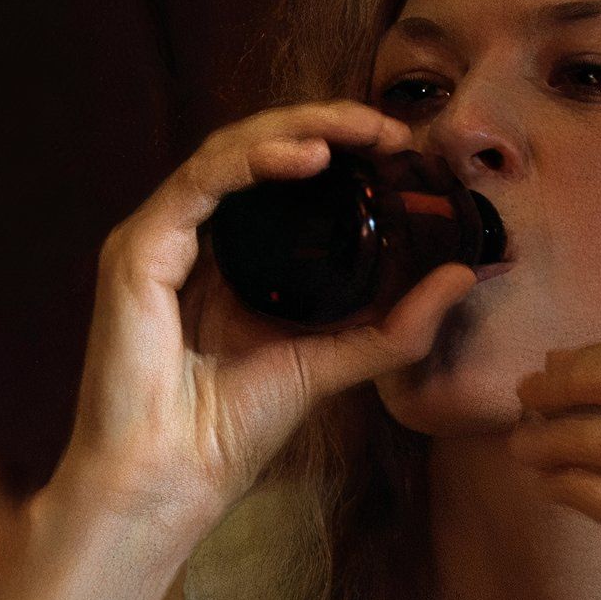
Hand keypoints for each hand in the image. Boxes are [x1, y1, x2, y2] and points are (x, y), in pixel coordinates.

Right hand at [49, 100, 476, 536]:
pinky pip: (200, 182)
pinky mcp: (138, 249)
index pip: (284, 172)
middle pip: (258, 148)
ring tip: (355, 130)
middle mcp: (196, 233)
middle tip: (386, 126)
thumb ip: (397, 325)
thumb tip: (463, 275)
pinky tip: (306, 157)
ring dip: (296, 128)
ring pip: (229, 150)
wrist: (175, 476)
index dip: (339, 144)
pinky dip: (252, 160)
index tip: (400, 143)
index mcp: (236, 252)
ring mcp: (163, 236)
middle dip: (325, 123)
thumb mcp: (337, 361)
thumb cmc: (237, 426)